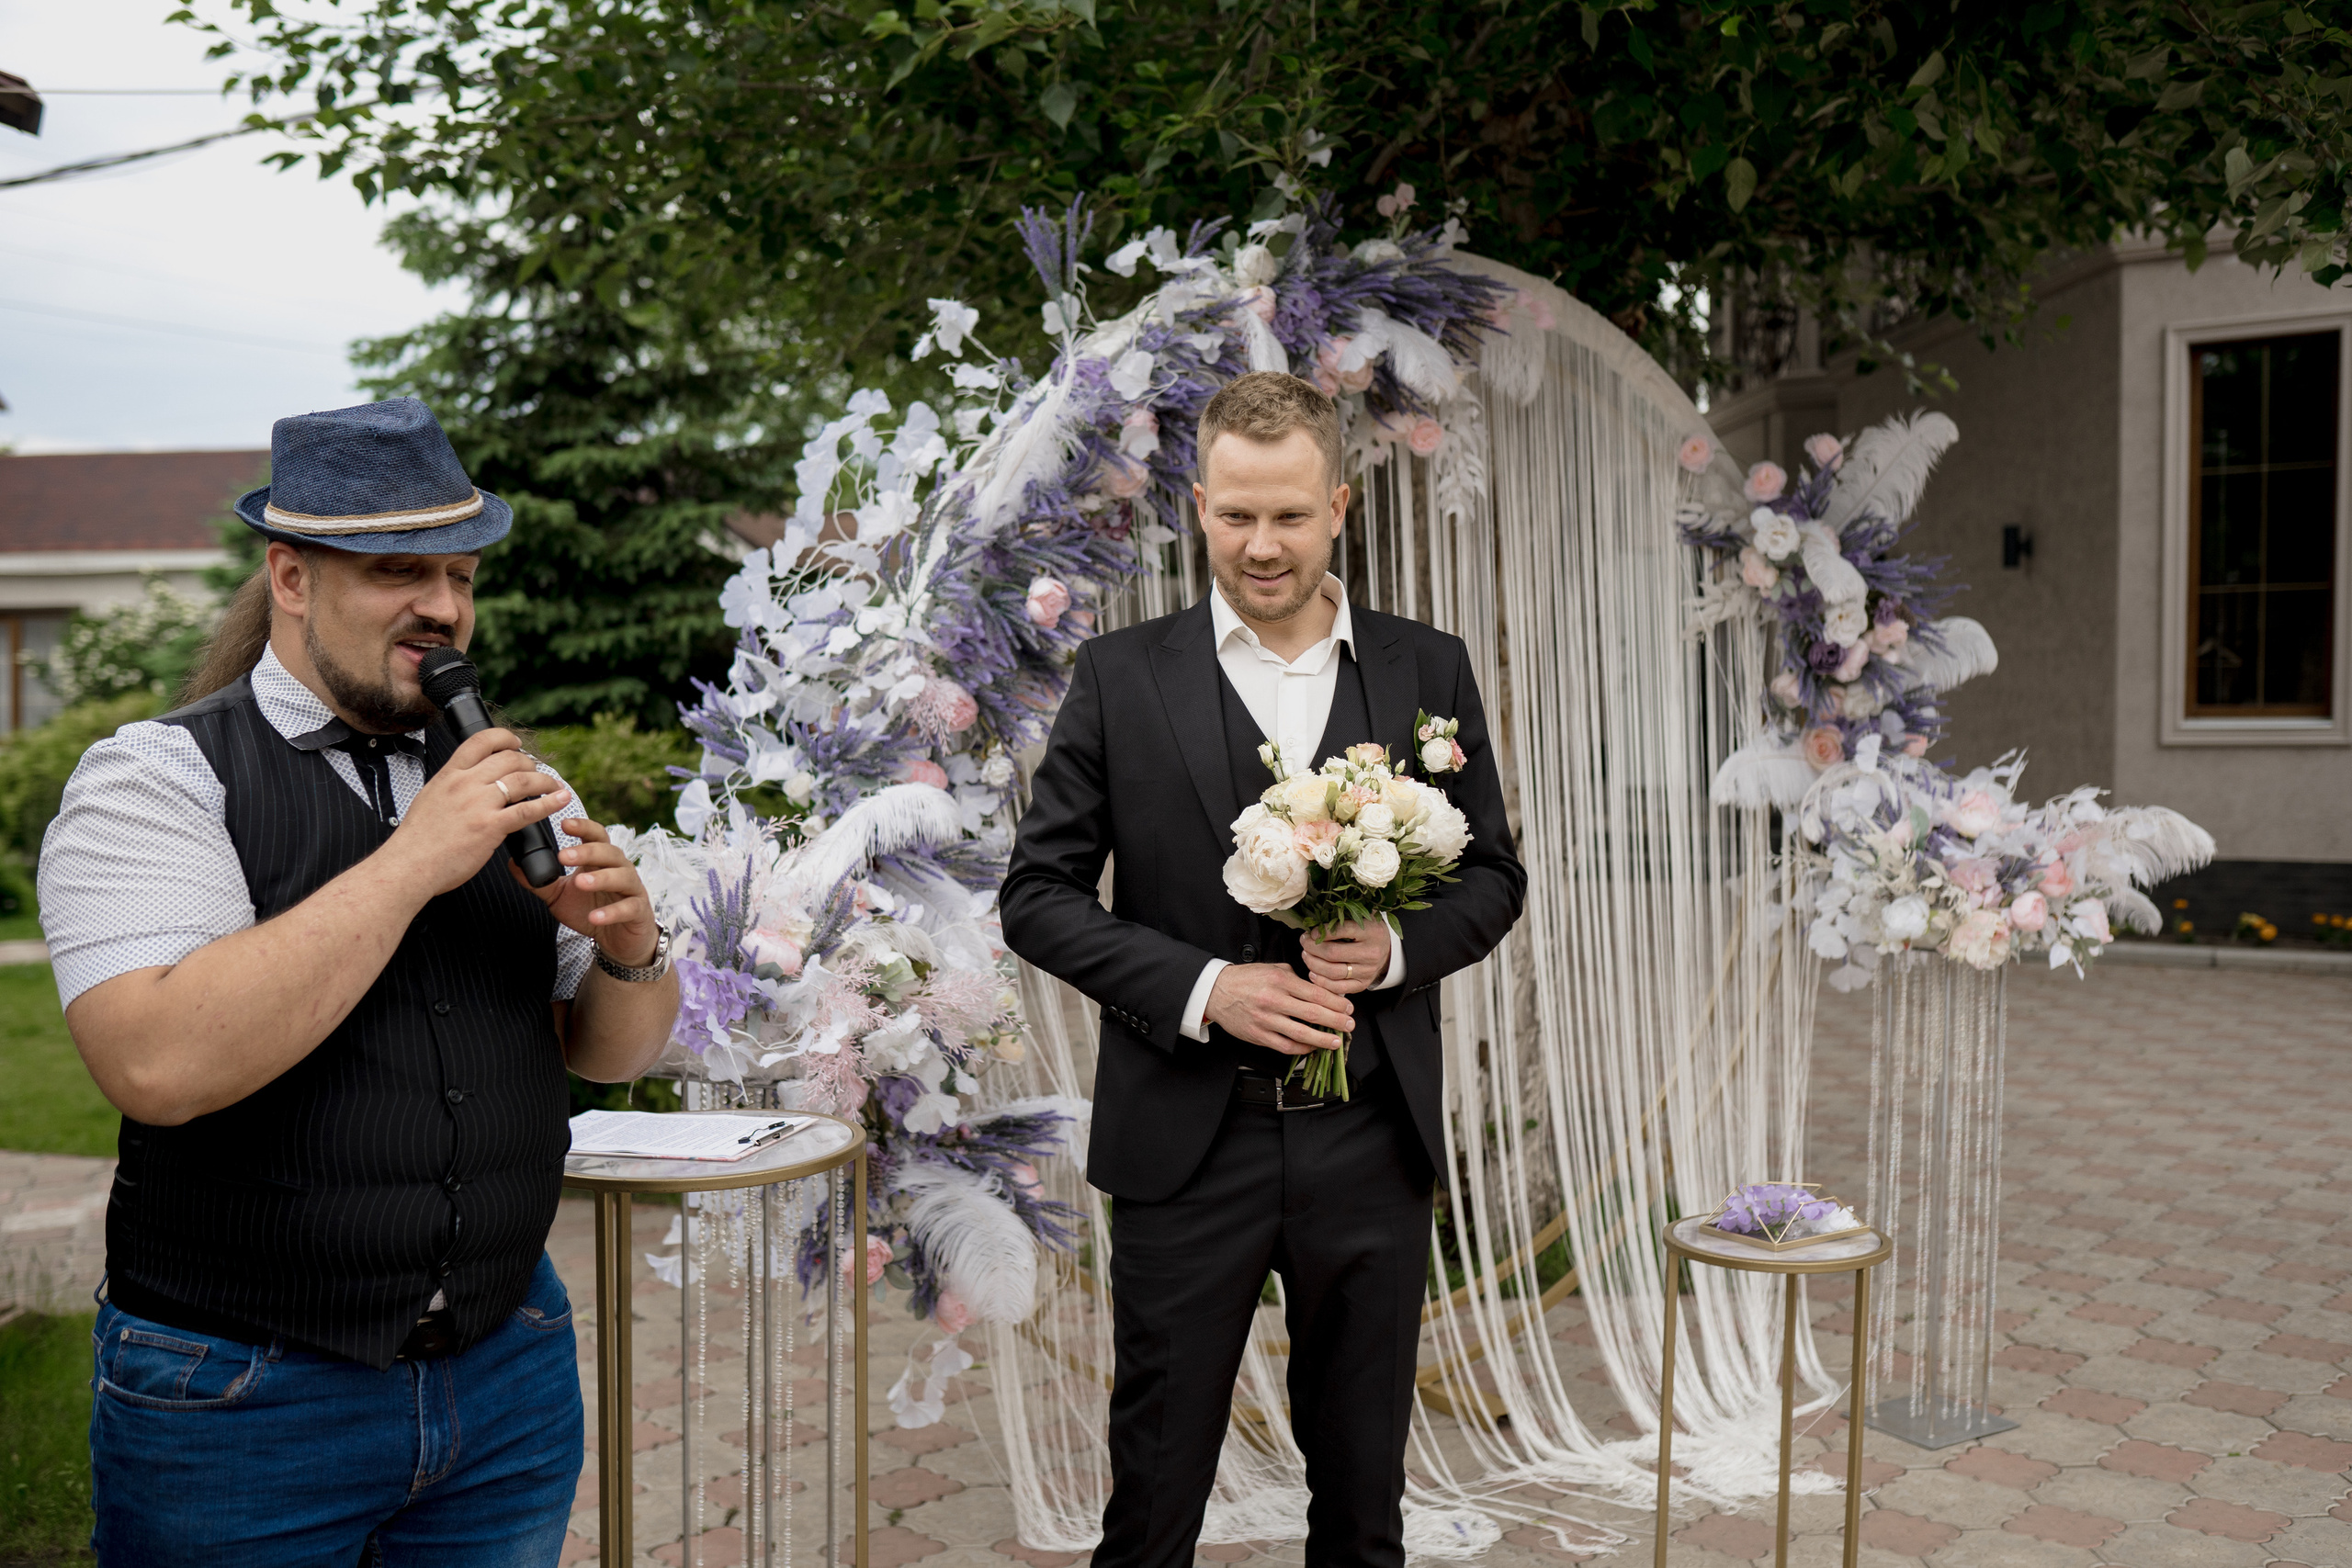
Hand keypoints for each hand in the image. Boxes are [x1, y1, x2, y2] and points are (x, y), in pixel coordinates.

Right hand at [385, 728, 571, 895]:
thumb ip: (452, 787)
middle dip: (529, 764)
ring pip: (523, 780)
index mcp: (449, 774)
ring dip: (545, 781)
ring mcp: (479, 804)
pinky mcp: (490, 827)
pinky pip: (528, 809)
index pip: (481, 741)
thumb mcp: (430, 798)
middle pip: (509, 759)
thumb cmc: (417, 840)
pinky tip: (561, 800)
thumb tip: (469, 784)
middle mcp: (465, 783)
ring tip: (554, 787)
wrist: (408, 866)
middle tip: (537, 773)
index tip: (517, 745)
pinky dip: (550, 803)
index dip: (505, 738)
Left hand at [531, 819, 659, 965]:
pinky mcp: (639, 911)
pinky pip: (628, 907)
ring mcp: (632, 889)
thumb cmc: (591, 910)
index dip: (583, 827)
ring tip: (581, 883)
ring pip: (621, 876)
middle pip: (608, 852)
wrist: (618, 940)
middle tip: (563, 856)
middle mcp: (619, 869)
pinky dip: (612, 912)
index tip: (564, 823)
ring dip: (601, 878)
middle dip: (586, 852)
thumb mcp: (560, 895)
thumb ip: (541, 880)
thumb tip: (514, 864)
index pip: (595, 836)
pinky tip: (595, 917)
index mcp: (600, 860)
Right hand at [1204, 963, 1352, 1055]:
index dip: (1336, 1002)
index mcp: (1280, 981)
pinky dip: (1302, 1048)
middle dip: (1336, 1020)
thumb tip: (1318, 989)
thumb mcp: (1272, 969)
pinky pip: (1285, 1045)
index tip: (1347, 1007)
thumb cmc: (1246, 979)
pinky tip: (1312, 1047)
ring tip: (1337, 1041)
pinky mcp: (1258, 1035)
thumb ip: (1295, 978)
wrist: (1216, 991)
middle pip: (1313, 1013)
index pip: (1315, 993)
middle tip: (1350, 1024)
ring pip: (1301, 1033)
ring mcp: (1266, 1020)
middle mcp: (1274, 1000)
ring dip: (1323, 1039)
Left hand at [1301, 918, 1391, 996]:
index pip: (1342, 930)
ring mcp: (1367, 971)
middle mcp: (1371, 953)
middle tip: (1304, 942)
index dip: (1322, 932)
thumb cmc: (1368, 931)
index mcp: (1371, 932)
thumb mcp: (1361, 917)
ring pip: (1333, 972)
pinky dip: (1322, 982)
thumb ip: (1341, 919)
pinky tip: (1313, 973)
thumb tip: (1314, 924)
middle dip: (1312, 948)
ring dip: (1313, 964)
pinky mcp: (1362, 984)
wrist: (1386, 949)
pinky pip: (1338, 987)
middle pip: (1333, 953)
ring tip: (1306, 955)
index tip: (1311, 932)